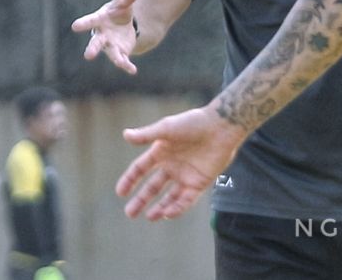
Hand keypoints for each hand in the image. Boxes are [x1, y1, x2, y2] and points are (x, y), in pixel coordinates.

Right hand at [71, 0, 139, 74]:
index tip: (75, 26)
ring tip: (120, 63)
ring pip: (110, 53)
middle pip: (95, 42)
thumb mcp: (124, 3)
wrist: (124, 25)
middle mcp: (102, 35)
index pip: (90, 21)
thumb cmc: (118, 11)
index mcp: (99, 20)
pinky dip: (127, 65)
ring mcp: (110, 45)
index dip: (83, 24)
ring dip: (115, 58)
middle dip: (92, 49)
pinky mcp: (120, 52)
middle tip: (88, 56)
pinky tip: (132, 70)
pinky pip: (123, 59)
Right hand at [117, 105, 243, 219]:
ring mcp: (186, 175)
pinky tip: (168, 214)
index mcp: (161, 151)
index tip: (120, 192)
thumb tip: (125, 135)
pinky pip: (186, 199)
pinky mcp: (200, 182)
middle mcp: (172, 165)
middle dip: (141, 200)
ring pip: (169, 197)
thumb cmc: (194, 123)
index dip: (130, 180)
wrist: (221, 127)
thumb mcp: (167, 128)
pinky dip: (177, 208)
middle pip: (152, 187)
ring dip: (159, 208)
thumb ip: (147, 135)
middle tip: (130, 214)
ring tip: (150, 217)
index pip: (140, 169)